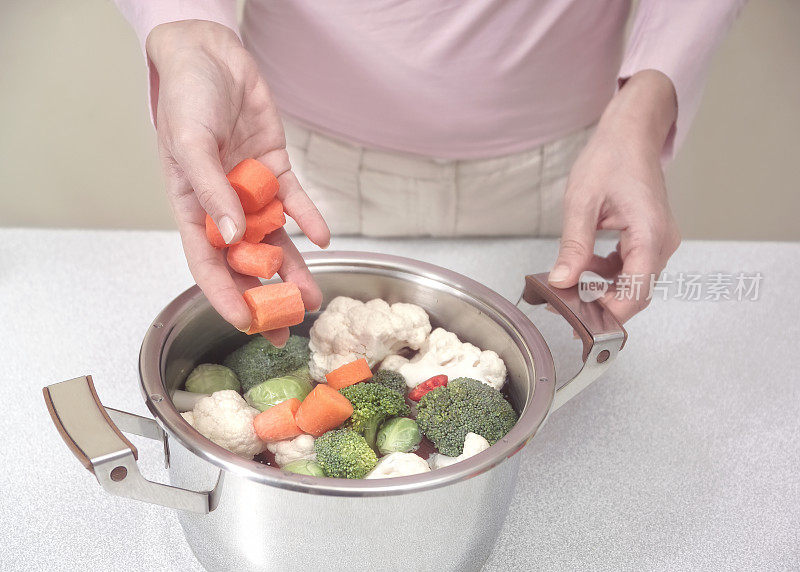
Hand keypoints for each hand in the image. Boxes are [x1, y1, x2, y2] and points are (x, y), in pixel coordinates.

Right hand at [146, 21, 329, 344]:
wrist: (212, 57)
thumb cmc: (187, 97)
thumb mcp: (190, 143)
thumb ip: (210, 191)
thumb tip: (232, 236)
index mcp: (192, 208)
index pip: (208, 263)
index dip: (225, 296)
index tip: (246, 324)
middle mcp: (224, 207)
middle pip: (245, 262)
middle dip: (266, 296)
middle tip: (288, 327)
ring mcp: (252, 192)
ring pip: (275, 241)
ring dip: (294, 270)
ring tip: (315, 298)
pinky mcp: (275, 172)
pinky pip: (295, 203)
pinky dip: (309, 220)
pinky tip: (323, 239)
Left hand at [549, 70, 680, 322]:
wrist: (630, 134)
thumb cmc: (611, 158)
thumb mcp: (581, 202)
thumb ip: (574, 246)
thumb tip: (561, 282)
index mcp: (651, 235)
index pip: (636, 293)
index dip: (607, 313)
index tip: (576, 319)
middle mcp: (662, 243)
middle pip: (635, 293)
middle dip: (599, 304)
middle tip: (562, 306)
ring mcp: (659, 242)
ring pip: (632, 284)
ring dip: (601, 290)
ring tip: (566, 286)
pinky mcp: (650, 240)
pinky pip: (630, 269)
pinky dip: (606, 275)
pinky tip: (584, 268)